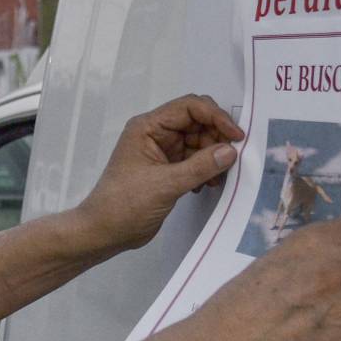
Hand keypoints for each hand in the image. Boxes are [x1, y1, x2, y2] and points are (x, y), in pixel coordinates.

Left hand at [74, 95, 245, 253]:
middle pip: (197, 122)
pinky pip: (195, 160)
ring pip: (199, 142)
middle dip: (217, 138)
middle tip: (231, 158)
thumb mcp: (164, 185)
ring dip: (213, 156)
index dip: (216, 116)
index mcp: (147, 127)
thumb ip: (199, 167)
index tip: (236, 136)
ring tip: (218, 177)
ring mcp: (162, 152)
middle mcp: (155, 134)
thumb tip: (229, 151)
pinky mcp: (168, 170)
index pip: (188, 107)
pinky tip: (208, 185)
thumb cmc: (122, 205)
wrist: (105, 232)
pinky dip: (206, 169)